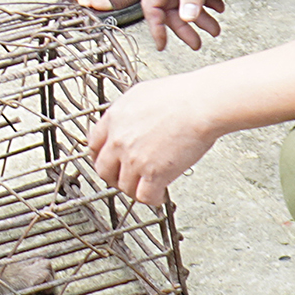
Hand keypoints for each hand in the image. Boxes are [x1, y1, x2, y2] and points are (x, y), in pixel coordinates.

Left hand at [86, 79, 223, 209]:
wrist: (200, 104)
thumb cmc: (181, 95)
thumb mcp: (141, 94)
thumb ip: (129, 113)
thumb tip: (131, 122)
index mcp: (114, 118)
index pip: (94, 145)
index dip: (101, 157)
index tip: (110, 161)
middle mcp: (119, 139)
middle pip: (103, 170)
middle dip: (114, 177)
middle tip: (125, 178)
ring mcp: (134, 158)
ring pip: (124, 186)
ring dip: (135, 189)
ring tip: (147, 186)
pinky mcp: (154, 173)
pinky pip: (145, 196)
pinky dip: (153, 199)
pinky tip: (160, 195)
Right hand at [138, 0, 237, 53]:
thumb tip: (187, 19)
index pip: (152, 5)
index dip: (157, 26)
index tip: (163, 45)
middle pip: (170, 6)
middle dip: (184, 26)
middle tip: (198, 43)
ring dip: (199, 15)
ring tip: (215, 29)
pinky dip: (206, 0)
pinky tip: (219, 8)